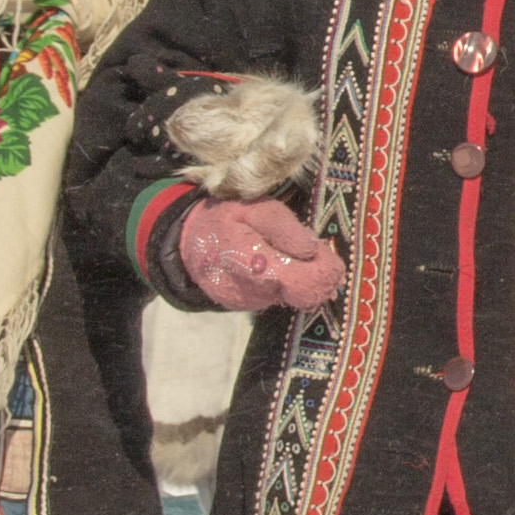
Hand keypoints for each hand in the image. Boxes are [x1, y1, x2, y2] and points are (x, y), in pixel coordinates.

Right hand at [176, 195, 347, 311]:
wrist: (184, 241)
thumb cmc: (224, 218)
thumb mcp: (254, 207)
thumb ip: (284, 227)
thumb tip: (312, 250)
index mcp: (254, 264)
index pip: (304, 283)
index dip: (325, 272)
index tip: (330, 257)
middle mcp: (251, 291)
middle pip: (303, 294)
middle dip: (316, 275)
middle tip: (314, 253)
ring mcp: (246, 303)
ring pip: (290, 297)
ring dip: (298, 278)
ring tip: (286, 253)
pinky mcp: (243, 307)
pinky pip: (274, 298)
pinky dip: (281, 283)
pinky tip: (272, 265)